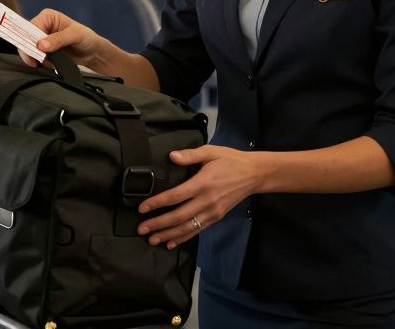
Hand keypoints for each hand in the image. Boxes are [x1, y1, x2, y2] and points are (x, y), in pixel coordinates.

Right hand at [22, 8, 106, 68]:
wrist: (93, 52)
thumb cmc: (87, 38)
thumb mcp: (75, 35)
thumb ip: (58, 39)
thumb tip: (41, 45)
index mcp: (47, 17)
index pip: (31, 26)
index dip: (30, 38)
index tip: (36, 50)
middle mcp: (42, 27)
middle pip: (26, 38)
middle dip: (31, 50)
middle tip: (39, 60)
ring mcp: (42, 40)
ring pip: (28, 50)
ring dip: (36, 58)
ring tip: (50, 62)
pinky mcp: (44, 51)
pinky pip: (35, 58)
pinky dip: (41, 63)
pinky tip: (51, 64)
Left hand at [136, 145, 263, 249]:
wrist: (254, 174)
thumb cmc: (230, 160)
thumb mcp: (211, 151)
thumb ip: (190, 155)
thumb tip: (171, 156)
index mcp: (203, 183)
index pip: (175, 196)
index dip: (157, 203)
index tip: (142, 208)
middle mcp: (206, 201)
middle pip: (178, 216)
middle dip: (158, 224)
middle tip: (141, 229)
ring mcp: (212, 212)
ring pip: (187, 227)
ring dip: (168, 235)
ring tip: (152, 239)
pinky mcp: (216, 217)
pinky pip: (197, 230)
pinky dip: (183, 238)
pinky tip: (171, 243)